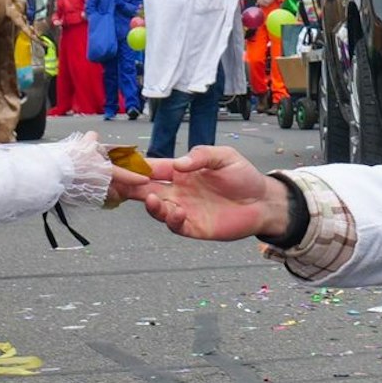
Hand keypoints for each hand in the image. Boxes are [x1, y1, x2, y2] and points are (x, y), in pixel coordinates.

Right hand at [135, 146, 289, 240]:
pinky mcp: (194, 226)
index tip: (120, 165)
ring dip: (150, 205)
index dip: (136, 167)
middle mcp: (178, 191)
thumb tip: (179, 163)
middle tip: (117, 185)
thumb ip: (202, 156)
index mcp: (180, 172)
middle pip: (146, 189)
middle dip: (130, 187)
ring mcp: (184, 209)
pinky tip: (177, 212)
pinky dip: (171, 219)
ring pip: (158, 209)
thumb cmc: (244, 176)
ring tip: (150, 198)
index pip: (152, 168)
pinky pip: (176, 225)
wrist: (264, 202)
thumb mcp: (225, 157)